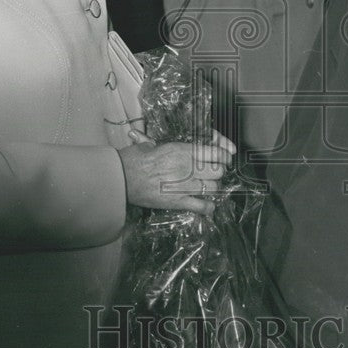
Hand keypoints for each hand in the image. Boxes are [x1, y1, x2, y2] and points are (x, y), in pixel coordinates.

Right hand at [119, 128, 235, 214]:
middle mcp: (188, 167)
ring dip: (213, 188)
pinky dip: (208, 207)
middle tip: (214, 173)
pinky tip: (208, 205)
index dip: (224, 155)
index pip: (216, 152)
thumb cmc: (134, 159)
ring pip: (214, 188)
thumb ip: (165, 143)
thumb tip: (162, 141)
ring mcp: (184, 185)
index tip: (225, 157)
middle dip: (218, 172)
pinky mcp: (178, 201)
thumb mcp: (151, 143)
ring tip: (208, 187)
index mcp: (183, 150)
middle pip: (218, 171)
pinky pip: (202, 205)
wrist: (122, 177)